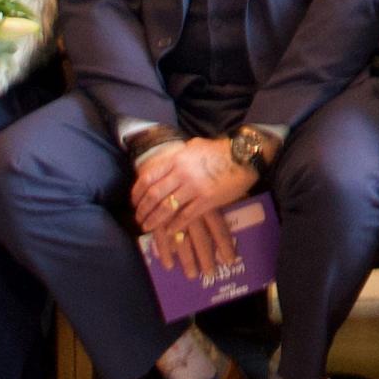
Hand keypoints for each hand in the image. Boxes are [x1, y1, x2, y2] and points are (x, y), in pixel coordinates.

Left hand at [132, 136, 257, 266]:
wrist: (244, 156)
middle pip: (154, 195)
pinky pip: (185, 216)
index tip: (134, 202)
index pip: (148, 177)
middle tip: (138, 219)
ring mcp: (194, 187)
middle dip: (143, 210)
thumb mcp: (193, 147)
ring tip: (148, 227)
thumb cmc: (219, 150)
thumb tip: (165, 165)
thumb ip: (177, 157)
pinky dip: (175, 226)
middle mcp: (181, 173)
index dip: (137, 192)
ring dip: (154, 220)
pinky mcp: (206, 200)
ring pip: (166, 208)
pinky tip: (170, 231)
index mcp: (176, 159)